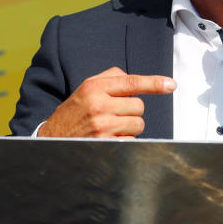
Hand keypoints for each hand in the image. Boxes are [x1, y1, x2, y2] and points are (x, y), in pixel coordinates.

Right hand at [37, 66, 175, 137]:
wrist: (52, 138)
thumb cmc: (73, 112)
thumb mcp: (86, 89)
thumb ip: (109, 79)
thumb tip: (133, 79)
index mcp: (94, 87)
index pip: (131, 82)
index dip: (154, 83)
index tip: (171, 85)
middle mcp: (99, 105)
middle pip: (139, 106)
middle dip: (131, 111)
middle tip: (114, 114)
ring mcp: (102, 126)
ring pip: (138, 124)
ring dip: (130, 127)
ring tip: (111, 127)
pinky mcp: (106, 144)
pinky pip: (132, 140)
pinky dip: (125, 140)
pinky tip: (109, 138)